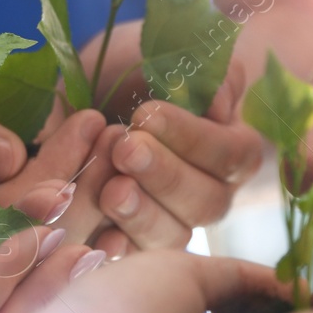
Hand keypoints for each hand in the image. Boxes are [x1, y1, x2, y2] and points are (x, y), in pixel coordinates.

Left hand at [86, 22, 263, 254]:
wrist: (81, 94)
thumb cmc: (133, 70)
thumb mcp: (168, 54)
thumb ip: (205, 74)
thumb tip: (221, 106)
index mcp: (231, 147)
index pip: (230, 153)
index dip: (192, 138)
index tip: (147, 113)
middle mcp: (211, 192)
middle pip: (207, 202)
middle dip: (165, 175)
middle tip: (124, 146)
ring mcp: (173, 223)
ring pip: (174, 236)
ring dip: (142, 213)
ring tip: (110, 188)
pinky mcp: (134, 244)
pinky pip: (134, 259)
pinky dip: (118, 248)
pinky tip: (100, 236)